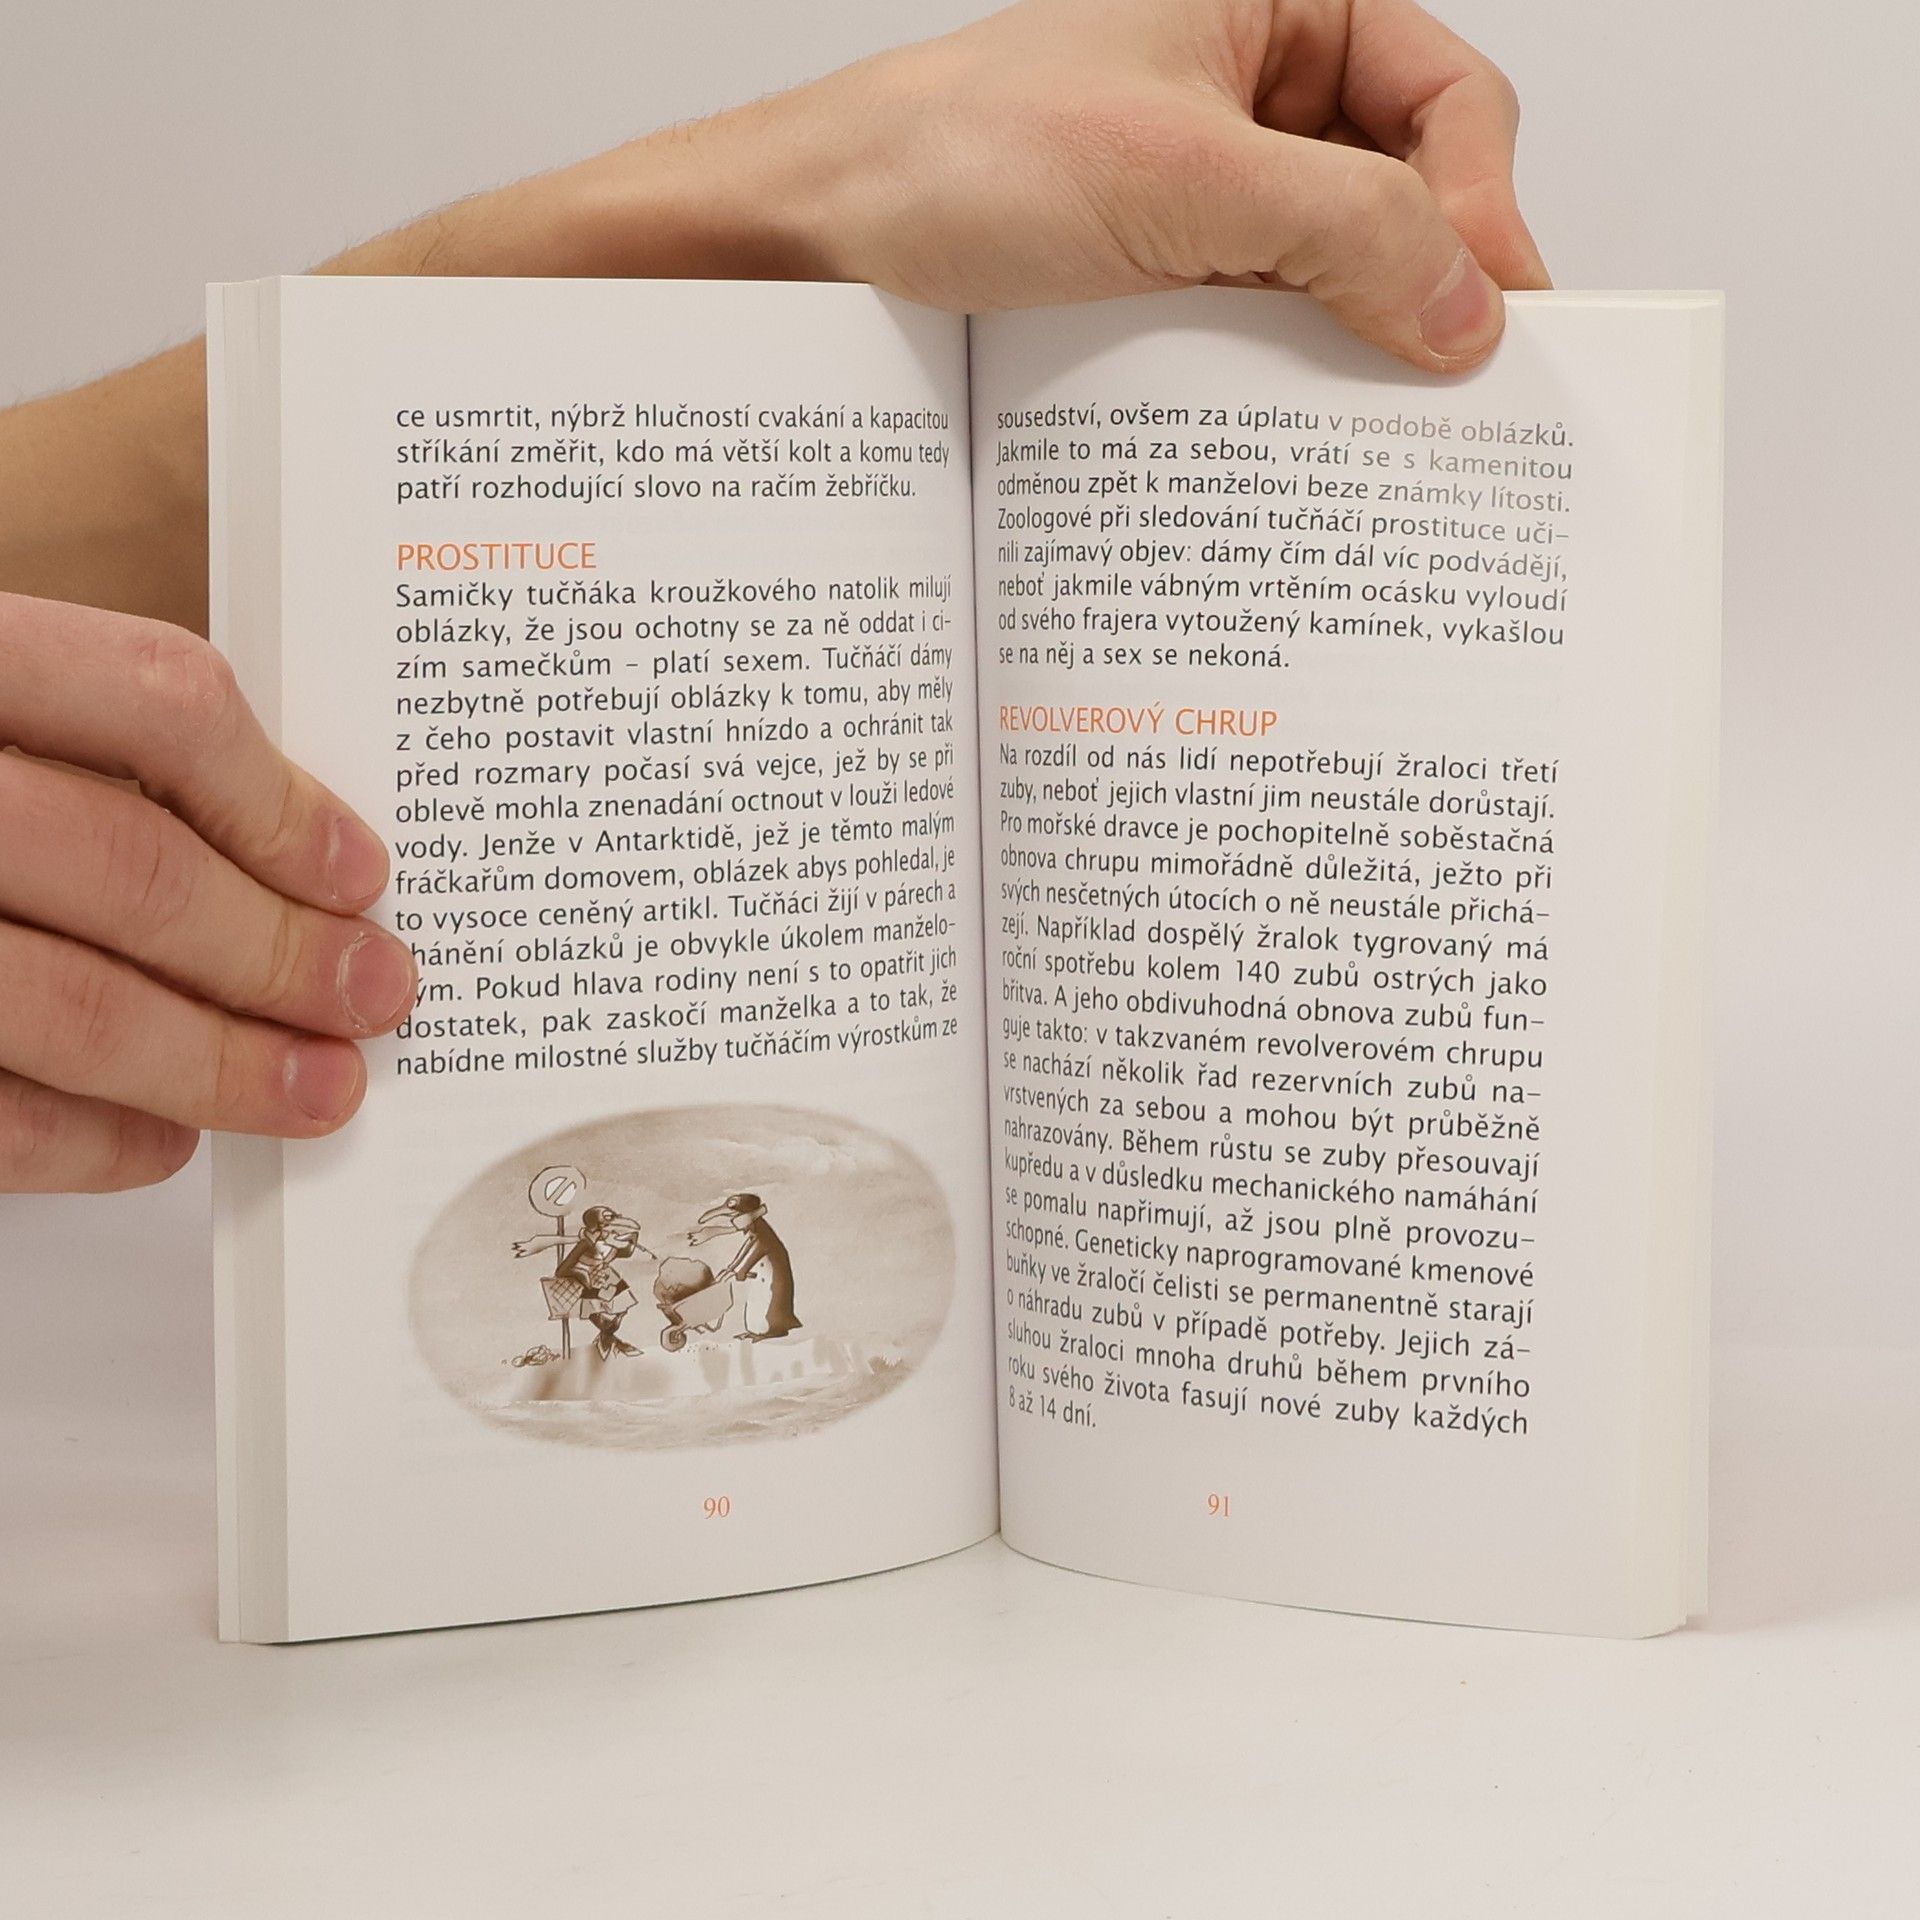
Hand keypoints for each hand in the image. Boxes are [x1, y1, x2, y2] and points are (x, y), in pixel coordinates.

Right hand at [0, 594, 417, 1191]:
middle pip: (130, 866)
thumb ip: (81, 747)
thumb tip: (289, 857)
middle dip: (279, 954)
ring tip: (314, 1089)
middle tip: (374, 996)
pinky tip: (161, 1141)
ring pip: (66, 1003)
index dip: (282, 800)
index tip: (361, 874)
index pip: (155, 701)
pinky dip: (89, 1139)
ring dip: (216, 1064)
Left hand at [539, 0, 1547, 371]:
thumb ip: (1348, 230)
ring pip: (1334, 263)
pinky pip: (1263, 315)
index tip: (1496, 319)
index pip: (1446, 97)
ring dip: (1353, 340)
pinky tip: (1284, 424)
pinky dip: (1284, 369)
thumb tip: (1473, 309)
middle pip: (1404, 186)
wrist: (815, 239)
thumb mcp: (1182, 178)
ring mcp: (1205, 183)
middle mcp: (1251, 86)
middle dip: (1427, 282)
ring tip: (1367, 426)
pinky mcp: (1162, 266)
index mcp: (1275, 3)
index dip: (1485, 205)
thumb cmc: (960, 159)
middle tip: (1447, 396)